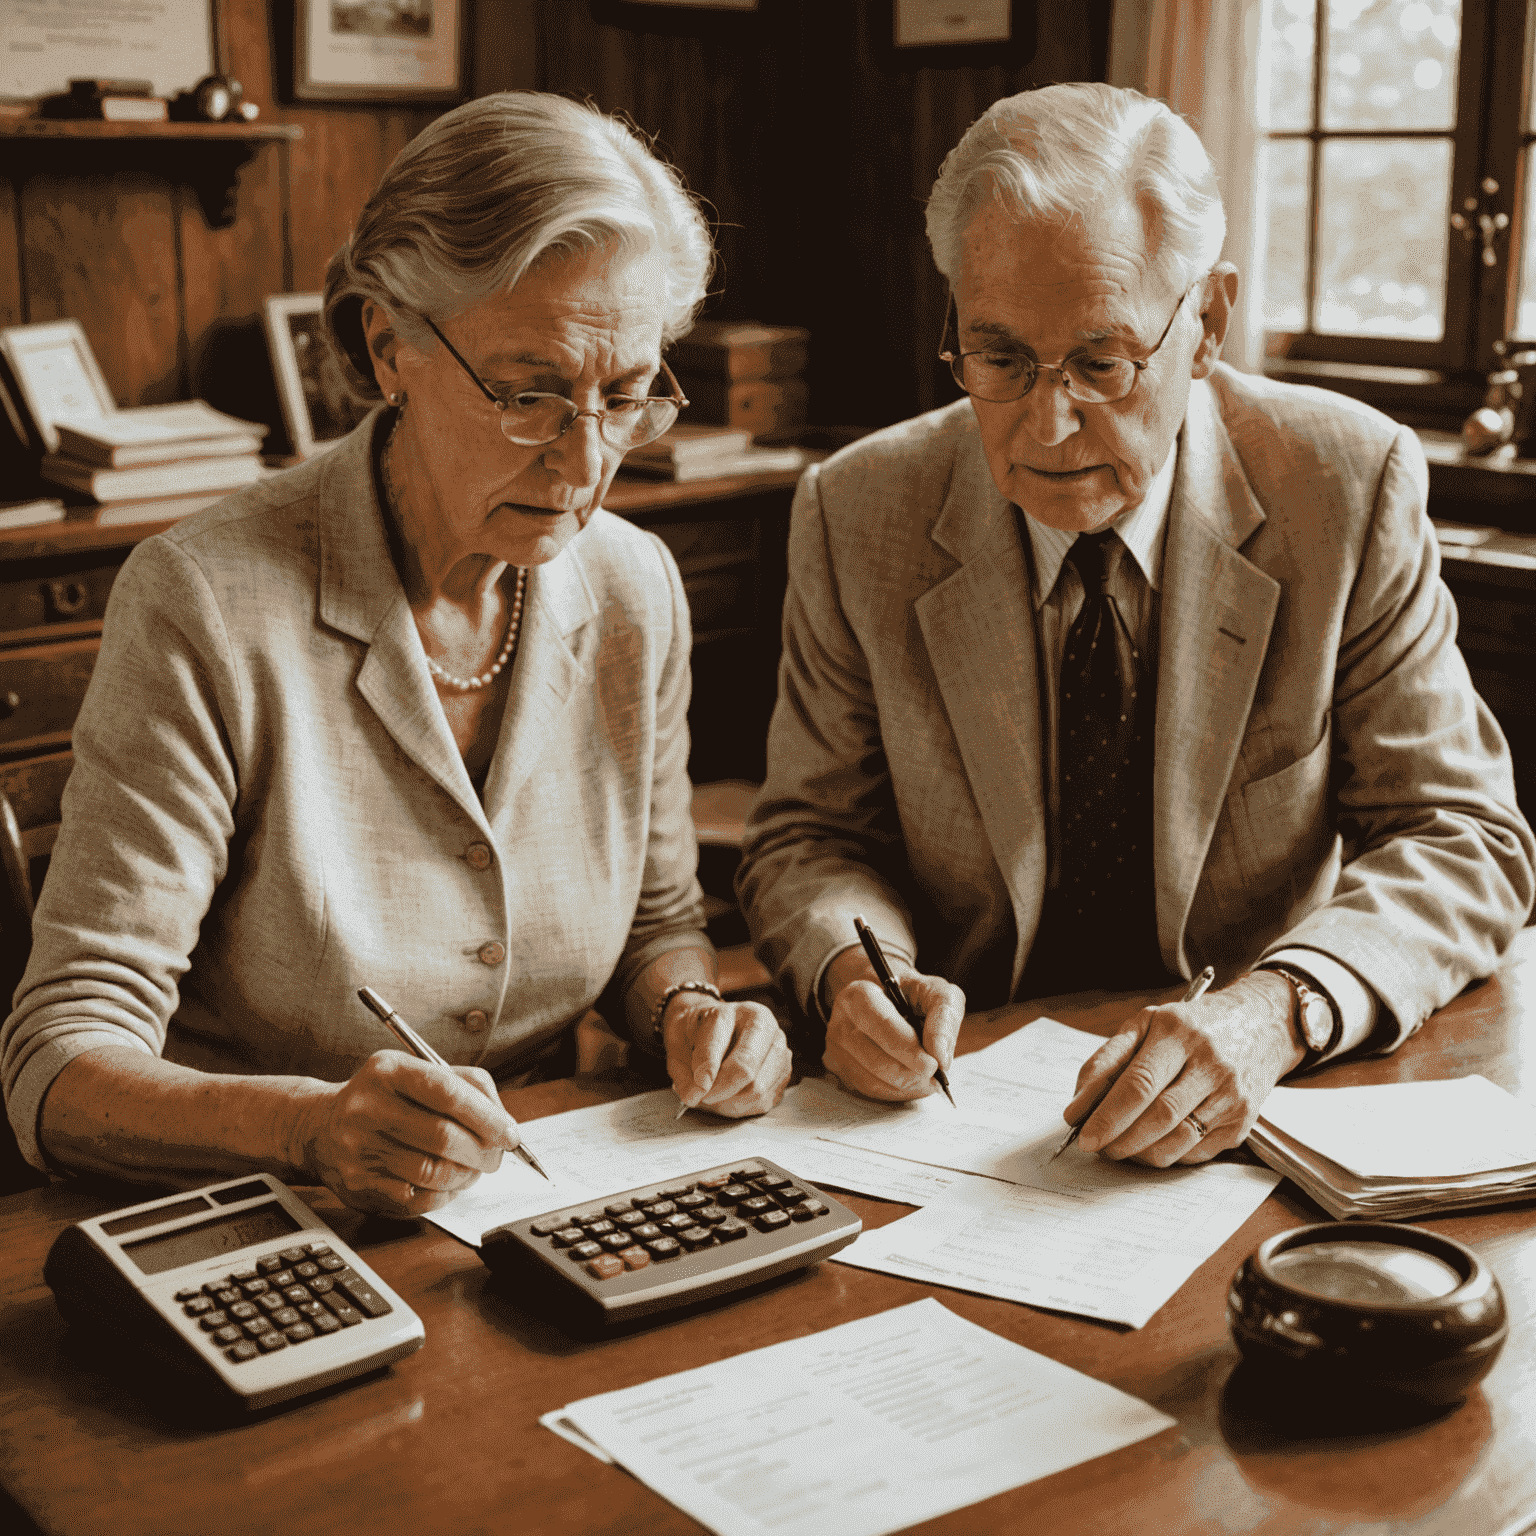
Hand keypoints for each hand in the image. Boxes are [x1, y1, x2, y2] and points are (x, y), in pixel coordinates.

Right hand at [293, 1050, 522, 1215]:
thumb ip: (465, 1085)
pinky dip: (443, 1195)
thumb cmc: (384, 1098)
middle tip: (496, 1156)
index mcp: (388, 1072)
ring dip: (466, 1175)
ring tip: (472, 1169)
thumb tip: (504, 1121)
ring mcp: (359, 1150)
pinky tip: (447, 1184)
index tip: (509, 1133)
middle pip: (443, 1137)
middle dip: (482, 1151)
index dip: (487, 1116)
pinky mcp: (358, 1186)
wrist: (319, 1127)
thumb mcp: (416, 1072)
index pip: (447, 1093)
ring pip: (433, 1172)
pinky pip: (417, 1200)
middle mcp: (367, 1108)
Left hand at [665, 997, 791, 1116]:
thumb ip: (684, 1071)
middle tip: (701, 1097)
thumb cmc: (697, 1034)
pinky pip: (763, 1102)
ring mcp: (779, 1050)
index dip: (706, 1072)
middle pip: (747, 1070)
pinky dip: (742, 1107)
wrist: (714, 1031)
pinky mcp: (783, 1074)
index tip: (693, 1092)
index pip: (723, 1045)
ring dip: (729, 1102)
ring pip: (757, 1091)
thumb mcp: (678, 1044)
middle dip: (720, 1091)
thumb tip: (695, 1095)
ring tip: (713, 1095)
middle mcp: (767, 1027)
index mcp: (740, 1011)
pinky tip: (729, 1096)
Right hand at [822, 953, 965, 1101]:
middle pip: (875, 1060)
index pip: (881, 1025)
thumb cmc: (911, 996)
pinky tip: (910, 1081)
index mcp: (859, 995)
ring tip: (927, 1079)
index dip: (908, 1048)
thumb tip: (940, 1056)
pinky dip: (896, 1092)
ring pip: (872, 1081)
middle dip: (911, 1073)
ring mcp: (836, 1050)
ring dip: (906, 1086)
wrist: (884, 999)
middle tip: (935, 1077)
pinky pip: (869, 1092)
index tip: (933, 1065)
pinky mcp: (839, 1071)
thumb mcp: (936, 992)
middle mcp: (840, 1023)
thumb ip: (944, 1017)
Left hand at [1063, 972, 1303, 1165]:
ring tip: (1120, 1148)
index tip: (1084, 1135)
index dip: (1108, 1115)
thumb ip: (1106, 1061)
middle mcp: (1210, 1063)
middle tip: (1098, 1147)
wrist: (1257, 1025)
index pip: (1139, 1084)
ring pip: (1179, 1140)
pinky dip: (1167, 1155)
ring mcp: (1231, 1095)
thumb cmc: (1188, 1027)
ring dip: (1141, 1153)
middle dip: (1121, 1139)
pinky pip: (1197, 1152)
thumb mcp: (1143, 1025)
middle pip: (1159, 1116)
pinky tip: (1151, 1146)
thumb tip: (1078, 1106)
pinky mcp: (1243, 1121)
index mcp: (1178, 1033)